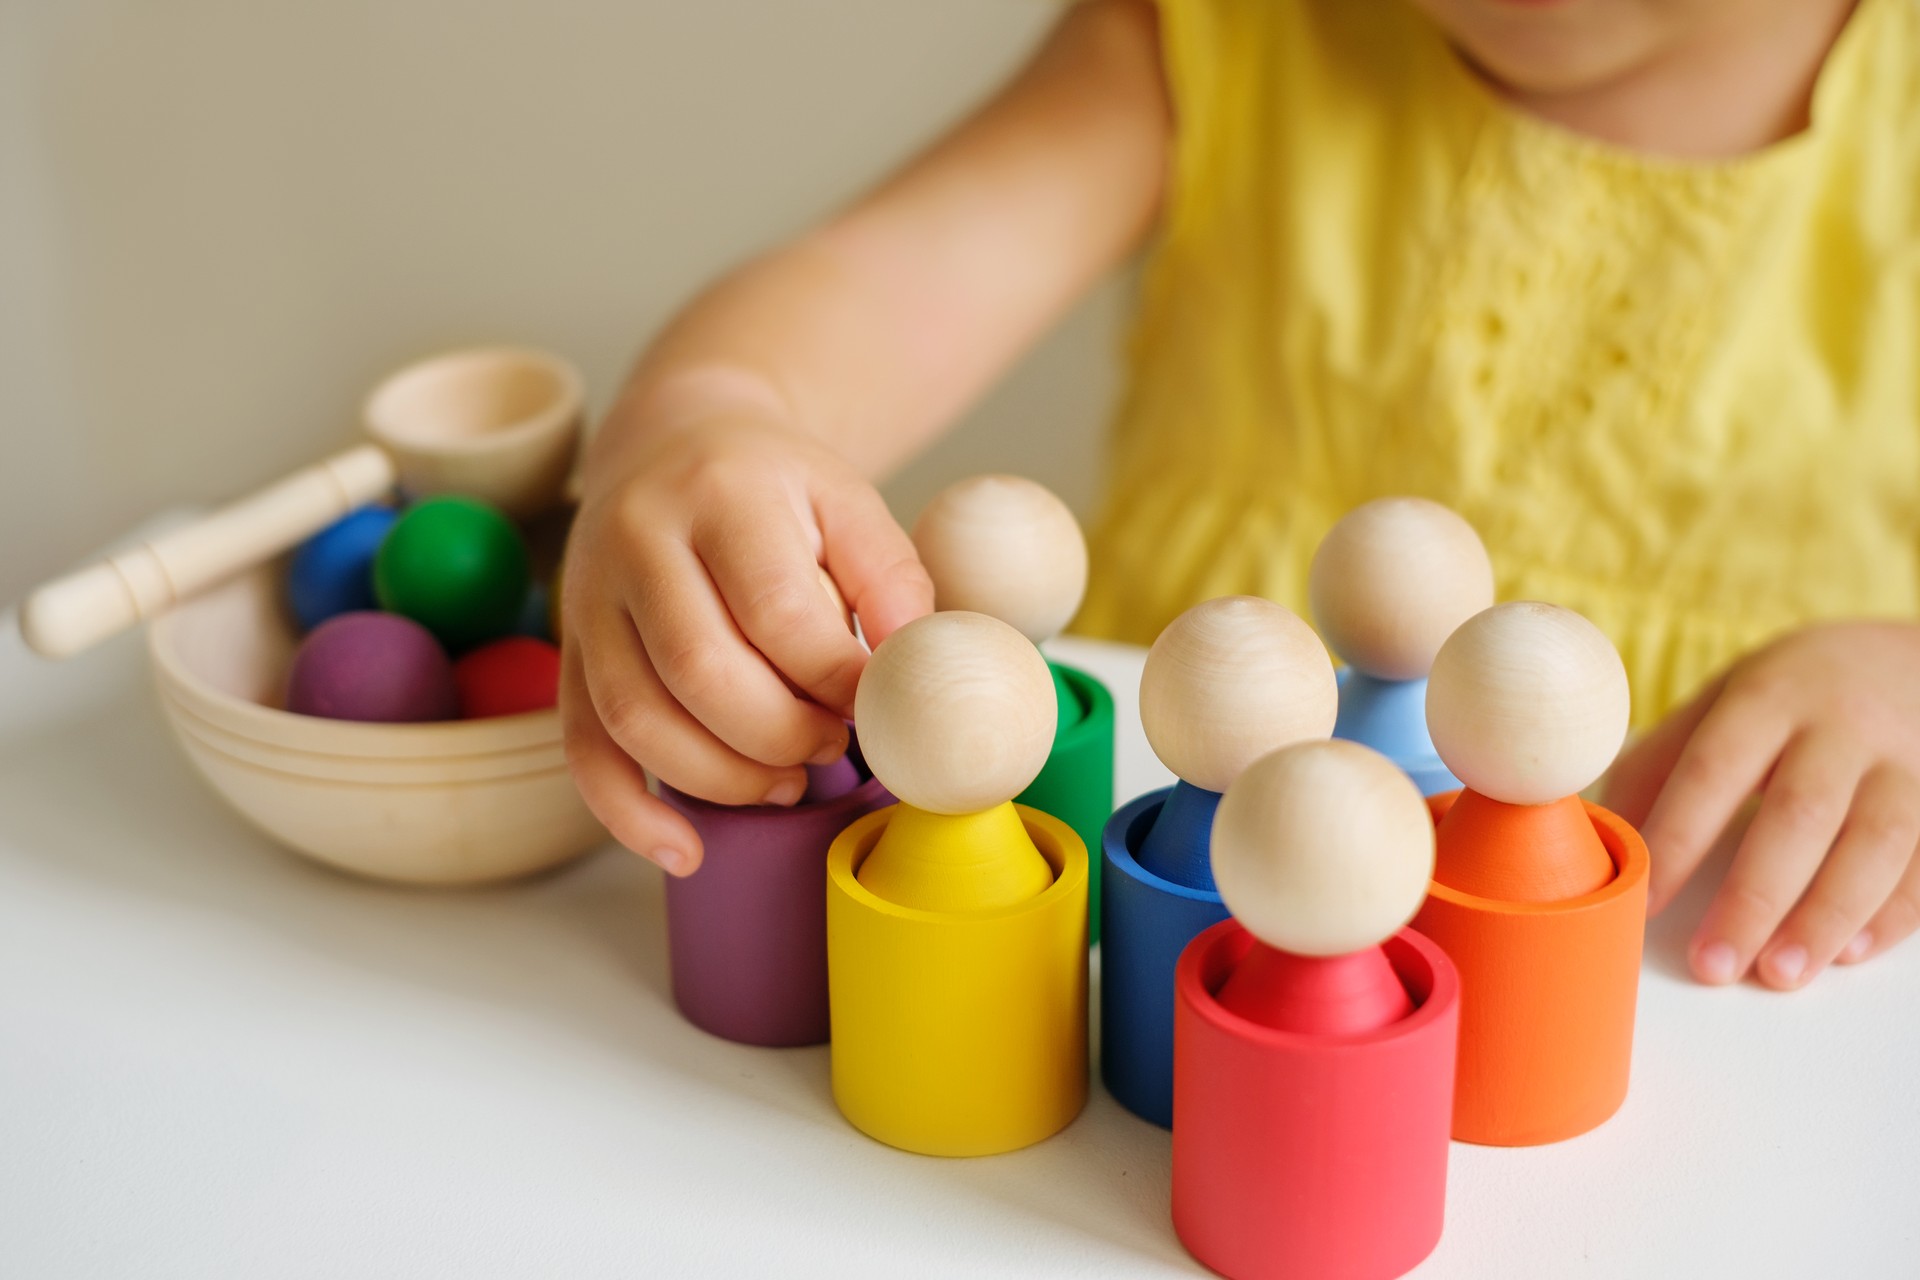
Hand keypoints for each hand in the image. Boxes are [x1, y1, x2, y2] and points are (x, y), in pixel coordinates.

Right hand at [559, 415, 931, 875]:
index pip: (775, 609)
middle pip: (699, 670)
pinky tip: (685, 849)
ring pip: (636, 718)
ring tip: (785, 783)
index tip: (876, 707)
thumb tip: (914, 667)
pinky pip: (583, 749)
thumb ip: (891, 578)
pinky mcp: (570, 655)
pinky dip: (628, 814)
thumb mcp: (848, 500)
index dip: (833, 679)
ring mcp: (589, 601)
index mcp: (721, 495)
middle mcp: (637, 542)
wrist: (672, 442)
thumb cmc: (773, 488)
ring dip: (722, 777)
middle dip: (780, 735)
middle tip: (832, 747)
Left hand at [1603, 621, 1919, 989]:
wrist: (1906, 661)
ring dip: (1825, 916)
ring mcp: (1903, 764)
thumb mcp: (1721, 702)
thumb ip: (1662, 762)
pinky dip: (1892, 914)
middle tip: (1714, 964)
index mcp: (1766, 698)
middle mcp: (1840, 728)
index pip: (1714, 771)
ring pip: (1874, 844)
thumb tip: (1602, 835)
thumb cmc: (1789, 695)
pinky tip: (1849, 953)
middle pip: (1799, 815)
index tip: (1645, 904)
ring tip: (1780, 973)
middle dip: (1754, 898)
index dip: (1678, 839)